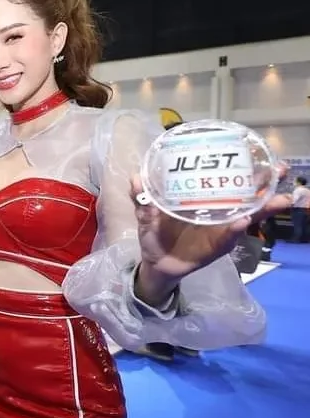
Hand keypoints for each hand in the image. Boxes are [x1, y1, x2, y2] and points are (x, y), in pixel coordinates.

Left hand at [131, 165, 290, 285]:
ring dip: (263, 207)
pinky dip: (236, 230)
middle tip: (281, 169)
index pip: (226, 180)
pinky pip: (229, 238)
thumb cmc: (155, 234)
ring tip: (279, 199)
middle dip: (265, 183)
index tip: (258, 153)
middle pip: (246, 195)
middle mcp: (217, 211)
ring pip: (247, 215)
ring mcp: (220, 229)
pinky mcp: (217, 247)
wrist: (156, 264)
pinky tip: (242, 222)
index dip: (243, 168)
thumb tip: (136, 177)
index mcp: (203, 199)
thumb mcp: (146, 214)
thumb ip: (142, 198)